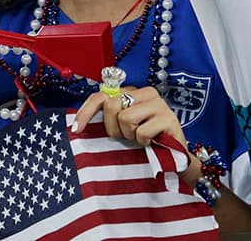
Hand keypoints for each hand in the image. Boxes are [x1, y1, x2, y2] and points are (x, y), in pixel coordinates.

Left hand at [73, 85, 202, 186]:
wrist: (174, 156)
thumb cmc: (146, 140)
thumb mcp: (123, 128)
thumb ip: (109, 118)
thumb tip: (78, 123)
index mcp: (131, 92)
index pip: (101, 96)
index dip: (86, 112)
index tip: (75, 129)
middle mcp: (145, 93)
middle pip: (112, 106)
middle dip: (114, 128)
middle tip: (126, 137)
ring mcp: (159, 104)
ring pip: (126, 118)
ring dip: (130, 136)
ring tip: (140, 139)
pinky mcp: (168, 118)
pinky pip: (142, 131)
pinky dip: (143, 141)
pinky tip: (152, 141)